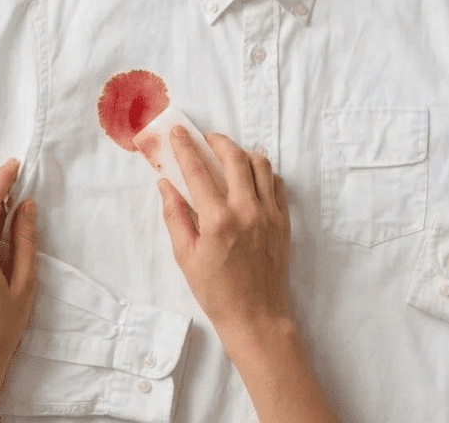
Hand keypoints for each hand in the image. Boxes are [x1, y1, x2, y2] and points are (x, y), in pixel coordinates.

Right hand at [157, 126, 291, 341]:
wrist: (256, 317)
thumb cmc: (216, 292)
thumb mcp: (186, 256)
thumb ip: (175, 216)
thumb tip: (165, 185)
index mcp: (218, 219)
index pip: (198, 170)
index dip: (185, 147)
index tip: (177, 132)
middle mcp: (246, 210)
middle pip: (234, 157)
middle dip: (217, 141)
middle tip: (205, 138)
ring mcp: (269, 214)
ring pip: (261, 164)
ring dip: (242, 153)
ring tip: (229, 155)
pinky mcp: (284, 221)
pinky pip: (277, 183)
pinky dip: (263, 172)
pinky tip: (251, 177)